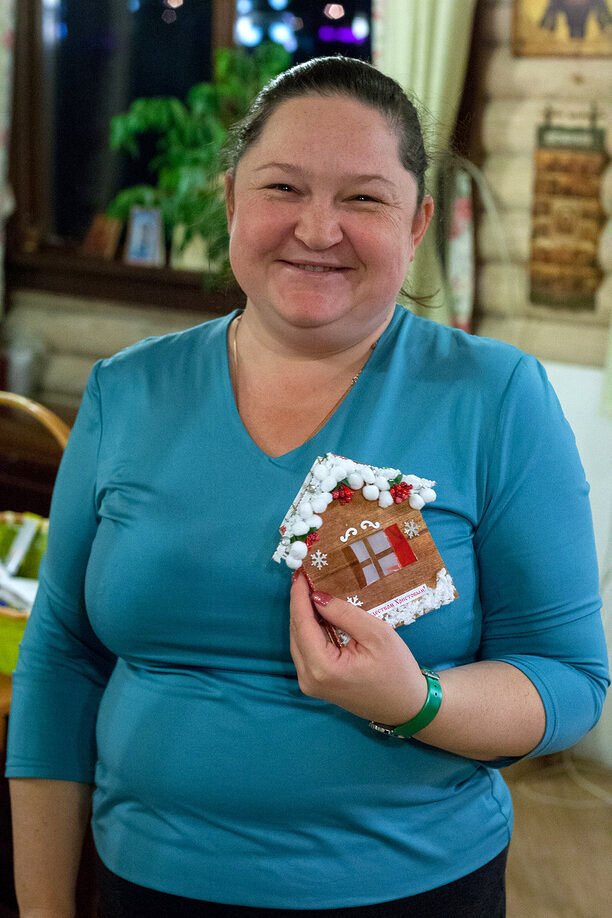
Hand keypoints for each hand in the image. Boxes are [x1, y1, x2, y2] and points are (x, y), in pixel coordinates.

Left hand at [289, 571, 426, 724]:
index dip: (299, 596)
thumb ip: (344, 614)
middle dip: (299, 603)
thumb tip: (317, 596)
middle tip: (304, 576)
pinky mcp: (316, 683)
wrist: (406, 706)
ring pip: (298, 641)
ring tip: (309, 589)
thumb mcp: (376, 635)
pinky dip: (309, 630)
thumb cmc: (397, 671)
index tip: (299, 572)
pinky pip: (305, 650)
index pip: (302, 623)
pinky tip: (316, 612)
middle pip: (296, 632)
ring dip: (303, 615)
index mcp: (323, 667)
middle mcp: (309, 678)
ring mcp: (310, 684)